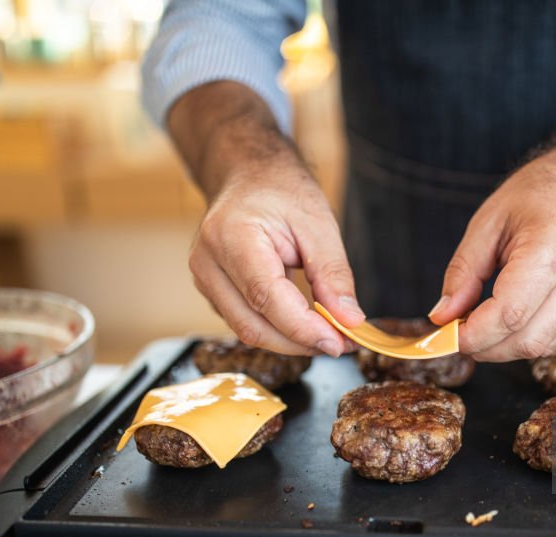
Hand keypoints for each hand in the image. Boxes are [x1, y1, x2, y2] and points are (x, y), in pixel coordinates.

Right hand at [169, 82, 363, 356]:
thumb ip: (333, 275)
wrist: (247, 174)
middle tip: (344, 343)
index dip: (304, 329)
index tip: (340, 342)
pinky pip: (246, 322)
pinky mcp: (213, 290)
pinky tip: (307, 323)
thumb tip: (350, 321)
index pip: (266, 298)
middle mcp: (208, 262)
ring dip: (292, 341)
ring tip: (331, 333)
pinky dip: (279, 330)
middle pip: (253, 326)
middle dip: (301, 342)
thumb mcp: (318, 224)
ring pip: (248, 331)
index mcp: (232, 237)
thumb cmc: (281, 190)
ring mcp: (205, 279)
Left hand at [429, 108, 555, 361]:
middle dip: (485, 347)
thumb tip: (443, 316)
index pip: (508, 314)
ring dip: (506, 348)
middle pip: (527, 340)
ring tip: (483, 326)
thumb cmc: (542, 193)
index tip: (447, 335)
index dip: (472, 335)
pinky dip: (529, 341)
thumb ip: (464, 271)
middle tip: (460, 332)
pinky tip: (512, 323)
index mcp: (553, 247)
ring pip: (544, 347)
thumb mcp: (489, 221)